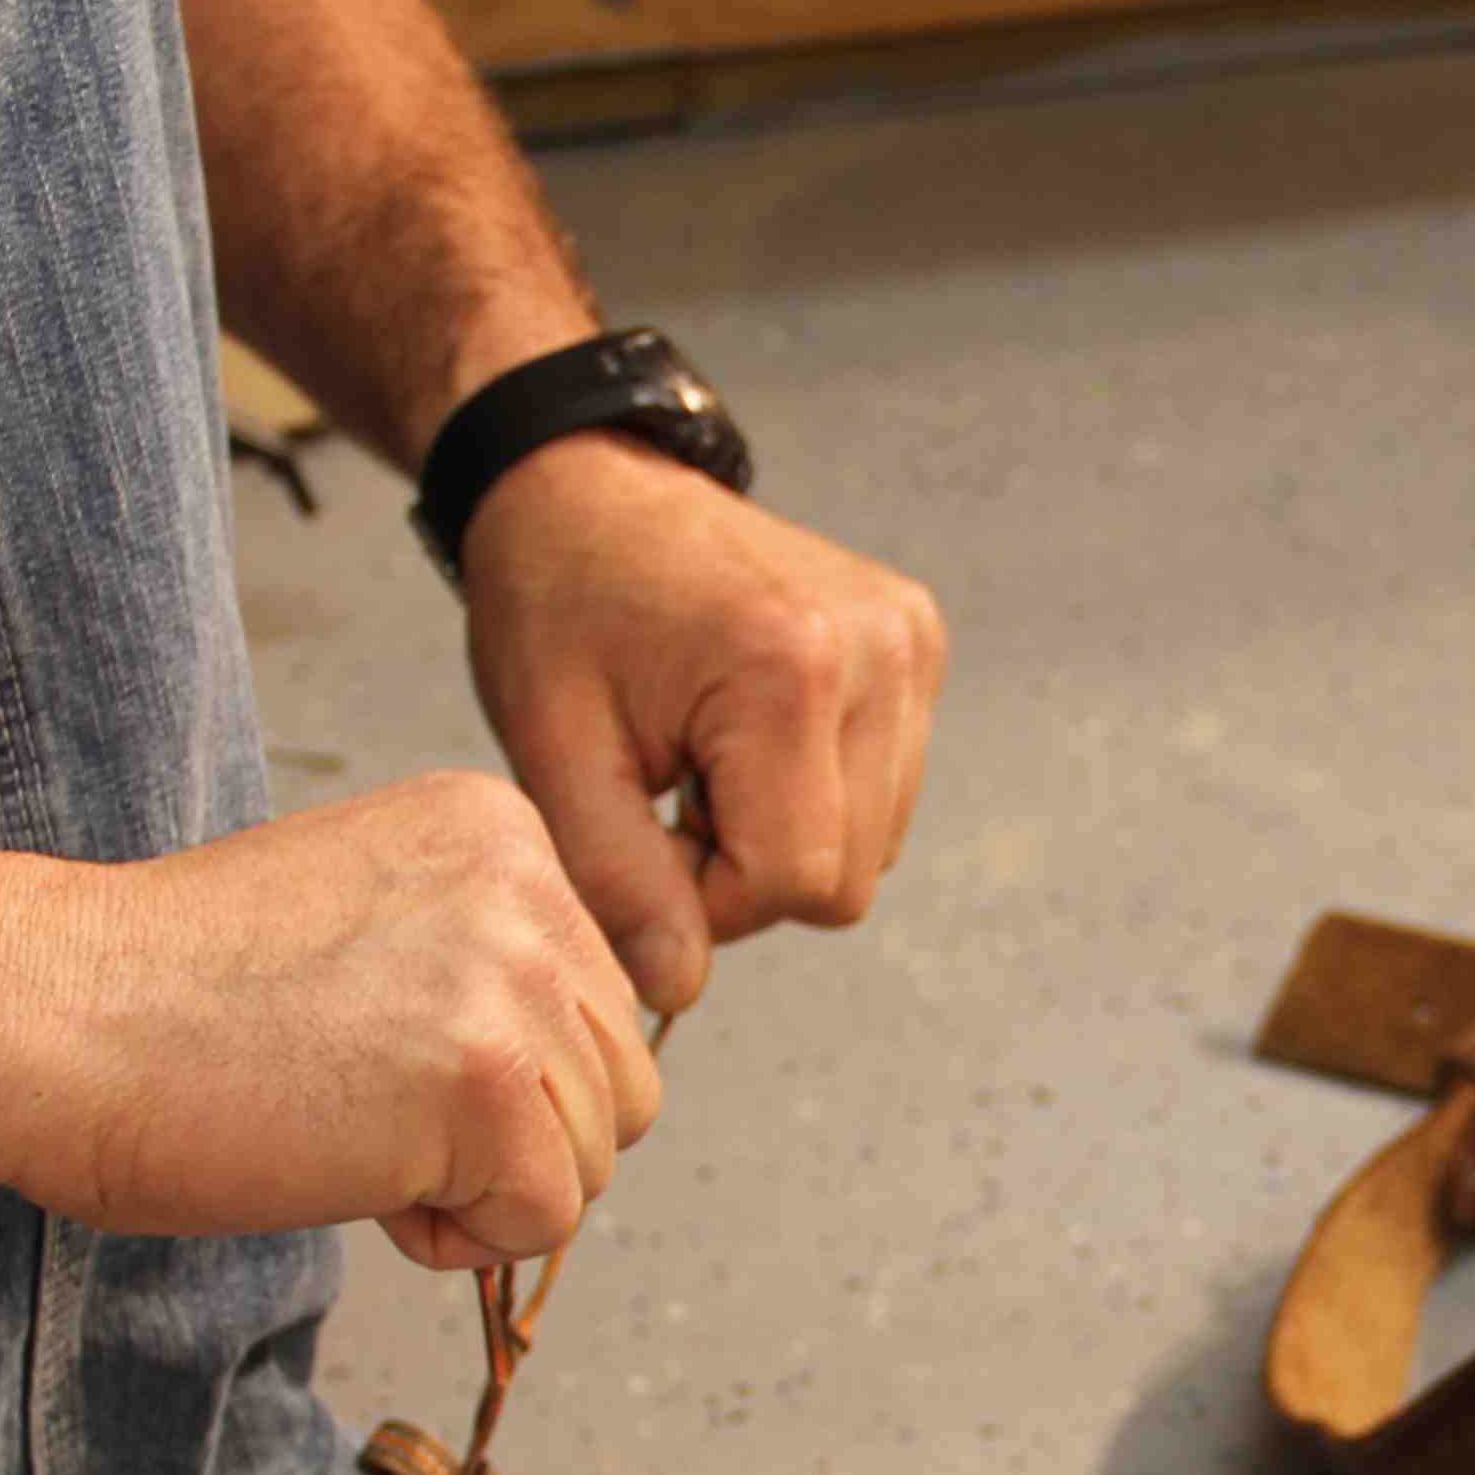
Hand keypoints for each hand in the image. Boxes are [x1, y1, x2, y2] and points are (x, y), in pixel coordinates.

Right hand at [6, 771, 661, 1268]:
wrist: (47, 1013)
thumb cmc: (164, 994)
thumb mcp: (362, 924)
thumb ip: (474, 965)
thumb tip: (569, 1078)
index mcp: (496, 830)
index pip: (592, 997)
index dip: (504, 1074)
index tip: (379, 1063)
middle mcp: (524, 886)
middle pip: (617, 1078)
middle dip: (515, 1139)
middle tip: (370, 1122)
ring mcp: (510, 980)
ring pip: (594, 1155)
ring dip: (481, 1191)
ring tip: (350, 1145)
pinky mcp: (487, 1086)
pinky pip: (543, 1218)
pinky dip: (458, 1240)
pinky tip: (356, 1185)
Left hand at [461, 435, 944, 1011]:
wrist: (586, 484)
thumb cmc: (556, 604)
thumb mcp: (556, 751)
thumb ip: (617, 881)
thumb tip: (678, 990)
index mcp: (788, 670)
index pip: (794, 884)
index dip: (709, 900)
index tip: (645, 835)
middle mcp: (879, 652)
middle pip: (847, 878)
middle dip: (750, 870)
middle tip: (673, 796)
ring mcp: (911, 644)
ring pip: (875, 845)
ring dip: (785, 834)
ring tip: (709, 758)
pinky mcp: (919, 644)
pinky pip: (887, 788)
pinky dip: (817, 791)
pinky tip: (750, 734)